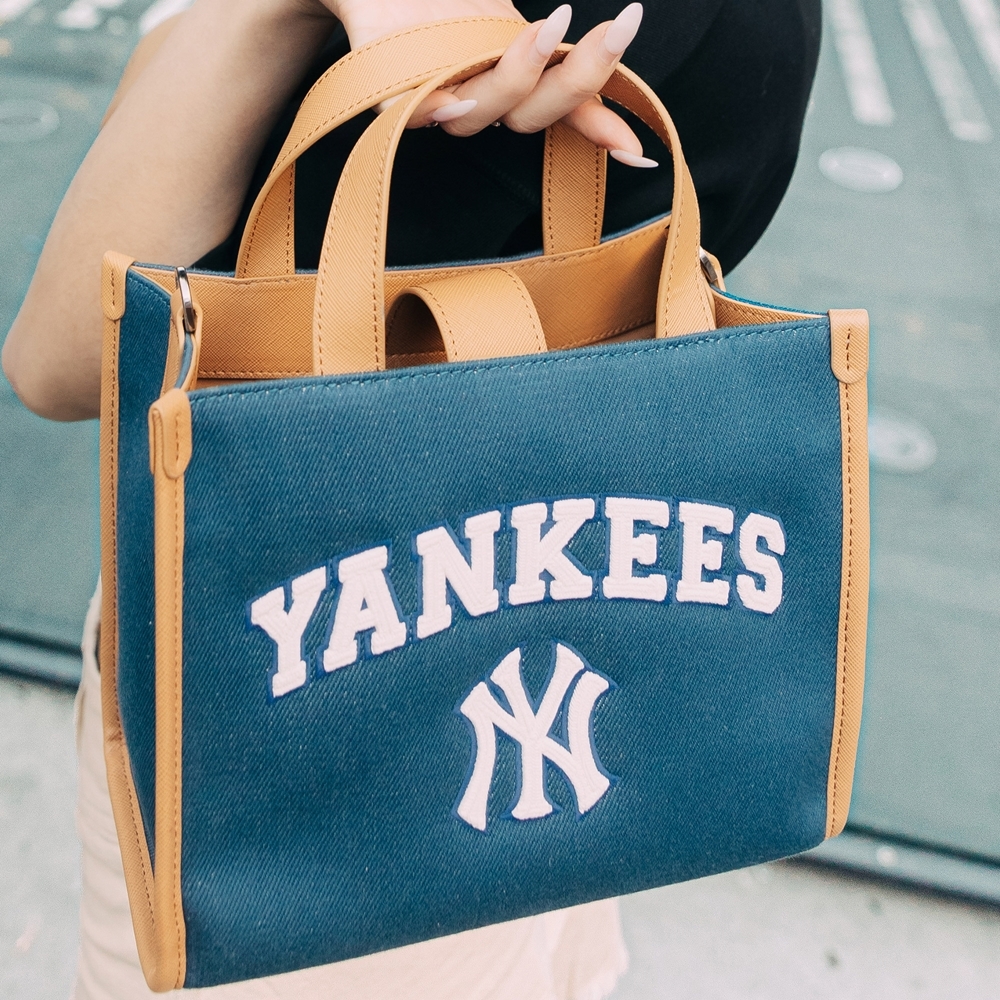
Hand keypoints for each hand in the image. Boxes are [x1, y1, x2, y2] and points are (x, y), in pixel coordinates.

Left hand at [319, 0, 656, 166]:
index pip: (568, 114)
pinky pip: (416, 111)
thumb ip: (560, 45)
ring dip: (522, 72)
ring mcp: (445, 97)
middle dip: (580, 74)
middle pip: (535, 111)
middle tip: (617, 29)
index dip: (602, 133)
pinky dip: (435, 109)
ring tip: (553, 25)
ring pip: (487, 108)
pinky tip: (449, 104)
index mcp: (520, 81)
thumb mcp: (515, 20)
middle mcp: (487, 99)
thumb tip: (626, 32)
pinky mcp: (396, 92)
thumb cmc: (452, 4)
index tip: (637, 153)